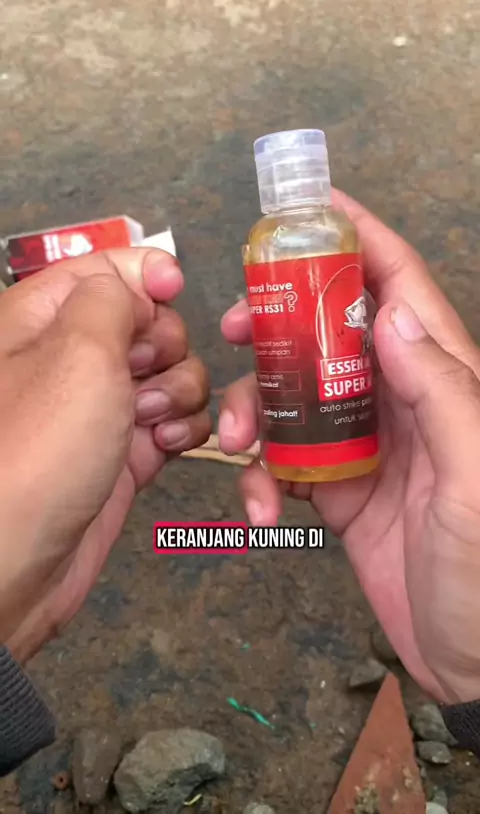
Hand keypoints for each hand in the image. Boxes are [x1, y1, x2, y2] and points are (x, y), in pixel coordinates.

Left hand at [1, 249, 209, 662]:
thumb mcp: (78, 349)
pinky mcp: (126, 452)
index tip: (174, 288)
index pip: (105, 267)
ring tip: (151, 424)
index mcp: (43, 317)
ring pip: (170, 373)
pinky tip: (164, 448)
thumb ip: (114, 296)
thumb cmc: (39, 447)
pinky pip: (175, 422)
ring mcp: (102, 408)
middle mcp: (73, 358)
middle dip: (163, 345)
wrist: (18, 561)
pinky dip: (182, 430)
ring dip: (179, 392)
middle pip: (148, 322)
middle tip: (141, 378)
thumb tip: (140, 283)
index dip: (146, 273)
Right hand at [221, 189, 479, 704]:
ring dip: (256, 408)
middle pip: (330, 334)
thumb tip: (389, 314)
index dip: (361, 241)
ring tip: (230, 438)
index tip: (313, 207)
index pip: (400, 291)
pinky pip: (287, 463)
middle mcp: (402, 403)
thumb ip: (441, 392)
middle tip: (235, 325)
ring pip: (296, 397)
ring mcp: (366, 447)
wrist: (477, 663)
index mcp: (444, 382)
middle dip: (279, 321)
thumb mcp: (476, 477)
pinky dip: (264, 477)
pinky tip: (263, 507)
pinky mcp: (338, 492)